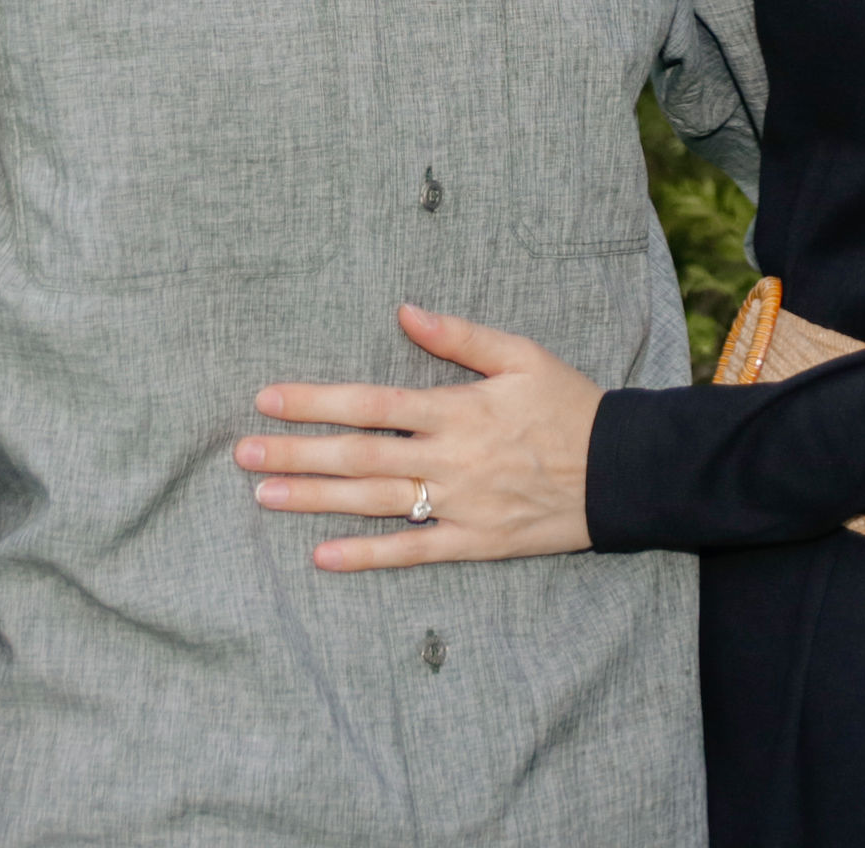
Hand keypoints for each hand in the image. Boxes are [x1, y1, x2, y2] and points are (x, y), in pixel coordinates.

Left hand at [234, 303, 601, 570]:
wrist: (623, 471)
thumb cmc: (571, 406)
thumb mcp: (523, 355)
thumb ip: (460, 336)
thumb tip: (404, 310)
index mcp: (458, 408)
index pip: (371, 403)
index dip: (316, 401)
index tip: (268, 399)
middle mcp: (450, 458)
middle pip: (360, 455)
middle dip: (297, 452)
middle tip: (241, 452)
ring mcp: (459, 504)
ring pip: (375, 502)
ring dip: (315, 499)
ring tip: (264, 494)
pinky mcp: (474, 542)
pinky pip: (413, 552)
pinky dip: (367, 555)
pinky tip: (322, 556)